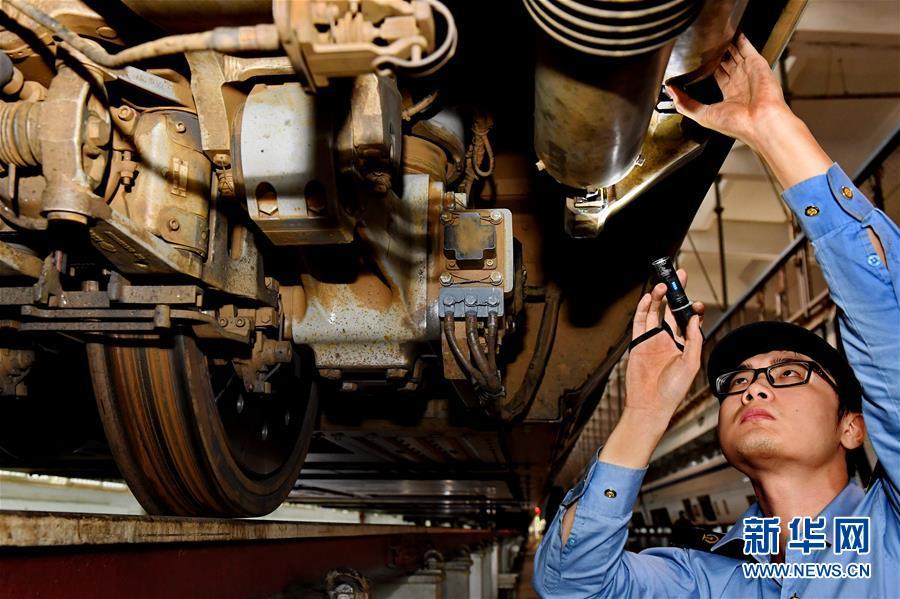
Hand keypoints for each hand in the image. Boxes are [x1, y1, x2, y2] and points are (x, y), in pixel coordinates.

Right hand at [625, 270, 703, 421]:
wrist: (650, 404)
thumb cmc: (673, 389)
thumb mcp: (690, 363)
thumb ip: (692, 339)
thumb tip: (694, 318)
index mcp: (683, 345)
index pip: (688, 320)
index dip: (692, 308)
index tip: (695, 301)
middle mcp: (668, 340)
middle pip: (672, 310)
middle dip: (676, 293)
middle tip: (679, 275)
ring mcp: (653, 340)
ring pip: (655, 312)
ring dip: (660, 298)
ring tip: (664, 285)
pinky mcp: (638, 343)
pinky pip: (640, 322)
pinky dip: (643, 309)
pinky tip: (650, 298)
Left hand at [665, 34, 789, 149]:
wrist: (760, 122)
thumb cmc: (736, 124)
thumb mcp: (703, 115)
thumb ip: (685, 103)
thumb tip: (670, 91)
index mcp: (730, 95)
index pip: (716, 75)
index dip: (706, 67)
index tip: (694, 61)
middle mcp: (740, 82)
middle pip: (726, 61)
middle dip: (716, 53)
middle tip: (705, 43)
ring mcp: (749, 72)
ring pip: (735, 52)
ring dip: (726, 43)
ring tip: (715, 33)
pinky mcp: (757, 63)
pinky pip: (747, 46)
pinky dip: (740, 38)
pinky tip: (732, 30)